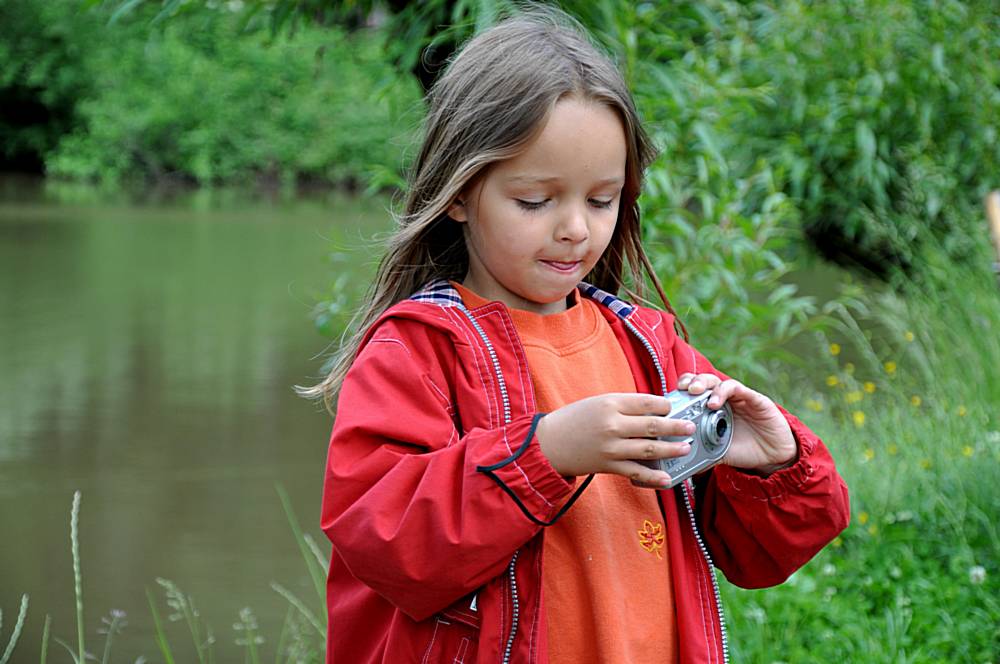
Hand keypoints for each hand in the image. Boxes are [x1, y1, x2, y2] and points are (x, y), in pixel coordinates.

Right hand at [535, 393, 695, 486]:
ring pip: (650, 448)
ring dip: (672, 449)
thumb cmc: (574, 419)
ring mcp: (611, 447)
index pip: (646, 402)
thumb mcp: (598, 403)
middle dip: (676, 426)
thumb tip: (654, 411)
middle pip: (653, 425)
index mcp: (610, 403)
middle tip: (690, 427)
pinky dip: (653, 477)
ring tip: (686, 447)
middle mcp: (613, 424)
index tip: (674, 407)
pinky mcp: (609, 465)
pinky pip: (636, 472)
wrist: (549, 443)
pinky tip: (667, 479)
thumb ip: (624, 406)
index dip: (665, 405)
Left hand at [677, 373, 797, 474]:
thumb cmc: (743, 450)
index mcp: (709, 410)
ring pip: (716, 381)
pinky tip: (715, 403)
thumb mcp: (717, 452)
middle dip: (689, 381)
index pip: (690, 393)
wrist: (772, 456)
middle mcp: (721, 400)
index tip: (669, 399)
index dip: (679, 392)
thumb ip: (700, 454)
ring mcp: (737, 398)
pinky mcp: (753, 398)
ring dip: (704, 383)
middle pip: (701, 382)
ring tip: (695, 392)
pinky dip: (723, 392)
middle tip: (682, 389)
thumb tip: (676, 469)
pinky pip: (736, 388)